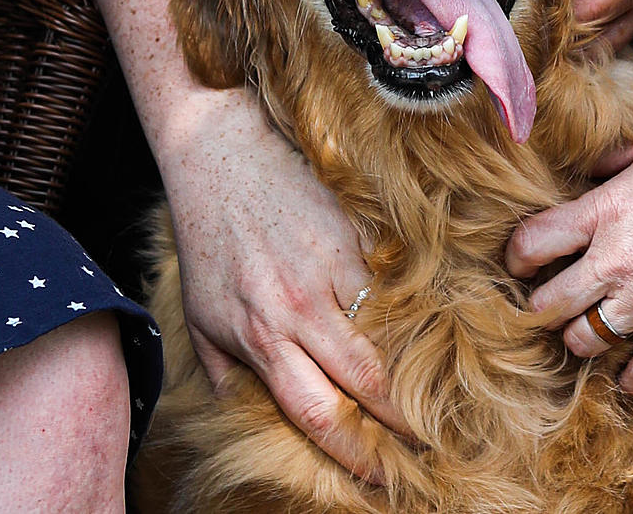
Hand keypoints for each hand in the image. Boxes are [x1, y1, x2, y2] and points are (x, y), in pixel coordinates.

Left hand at [158, 87, 408, 480]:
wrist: (222, 157)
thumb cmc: (207, 239)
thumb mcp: (202, 316)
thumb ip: (227, 373)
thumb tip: (249, 416)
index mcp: (262, 337)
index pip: (318, 414)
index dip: (355, 453)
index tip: (380, 475)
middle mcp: (302, 308)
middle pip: (369, 379)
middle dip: (403, 419)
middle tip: (425, 441)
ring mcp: (333, 266)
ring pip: (388, 328)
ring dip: (411, 362)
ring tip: (430, 385)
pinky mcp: (353, 232)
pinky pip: (387, 280)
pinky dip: (402, 305)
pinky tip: (417, 318)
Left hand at [505, 127, 632, 393]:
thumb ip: (609, 157)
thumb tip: (581, 167)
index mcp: (605, 211)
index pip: (532, 243)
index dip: (515, 255)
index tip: (520, 261)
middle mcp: (617, 261)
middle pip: (548, 303)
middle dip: (538, 304)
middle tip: (543, 301)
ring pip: (584, 341)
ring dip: (576, 338)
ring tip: (580, 329)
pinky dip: (629, 376)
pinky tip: (624, 371)